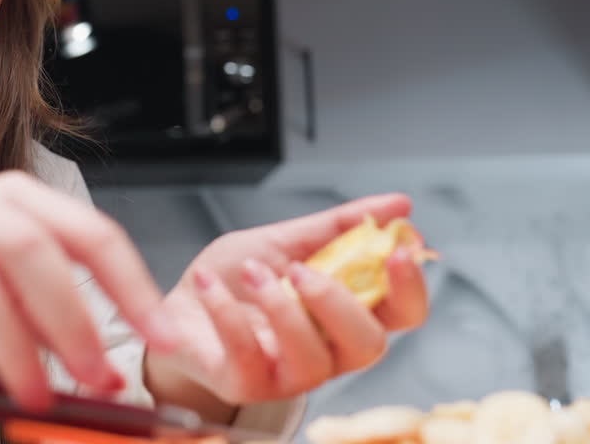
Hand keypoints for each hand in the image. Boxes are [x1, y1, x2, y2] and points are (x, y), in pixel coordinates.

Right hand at [0, 171, 181, 413]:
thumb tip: (109, 377)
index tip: (162, 338)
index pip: (87, 232)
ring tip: (35, 399)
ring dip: (12, 349)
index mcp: (12, 199)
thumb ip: (55, 321)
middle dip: (71, 318)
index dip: (130, 286)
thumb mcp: (7, 291)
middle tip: (94, 378)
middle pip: (29, 249)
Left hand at [144, 194, 429, 412]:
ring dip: (280, 307)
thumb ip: (338, 226)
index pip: (403, 315)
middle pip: (368, 345)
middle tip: (301, 269)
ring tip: (251, 272)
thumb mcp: (284, 240)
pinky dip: (226, 312)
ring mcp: (289, 375)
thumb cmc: (237, 279)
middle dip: (339, 303)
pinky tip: (210, 284)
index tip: (398, 250)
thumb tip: (400, 204)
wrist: (178, 309)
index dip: (410, 287)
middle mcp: (329, 352)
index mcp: (347, 314)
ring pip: (312, 359)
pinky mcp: (245, 384)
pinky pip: (247, 356)